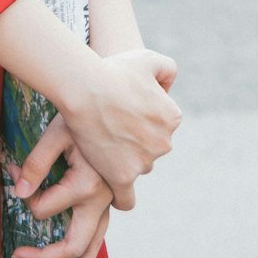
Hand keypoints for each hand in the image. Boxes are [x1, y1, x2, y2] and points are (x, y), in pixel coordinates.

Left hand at [9, 116, 113, 257]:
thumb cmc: (83, 112)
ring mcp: (108, 203)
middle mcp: (101, 200)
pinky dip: (89, 252)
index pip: (44, 208)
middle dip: (46, 257)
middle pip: (74, 244)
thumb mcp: (56, 133)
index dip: (23, 194)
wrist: (115, 101)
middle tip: (20, 255)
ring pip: (94, 247)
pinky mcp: (110, 200)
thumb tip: (16, 188)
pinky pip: (100, 234)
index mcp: (88, 184)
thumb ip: (36, 163)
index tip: (12, 171)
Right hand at [54, 47, 179, 211]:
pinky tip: (112, 187)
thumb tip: (168, 88)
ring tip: (101, 140)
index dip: (142, 117)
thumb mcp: (147, 58)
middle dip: (135, 139)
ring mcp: (144, 162)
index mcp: (172, 117)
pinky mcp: (123, 177)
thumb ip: (167, 69)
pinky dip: (122, 197)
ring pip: (137, 166)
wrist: (85, 88)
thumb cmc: (113, 70)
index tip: (124, 109)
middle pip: (150, 147)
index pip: (161, 124)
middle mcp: (164, 142)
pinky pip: (126, 198)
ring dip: (123, 159)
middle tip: (110, 123)